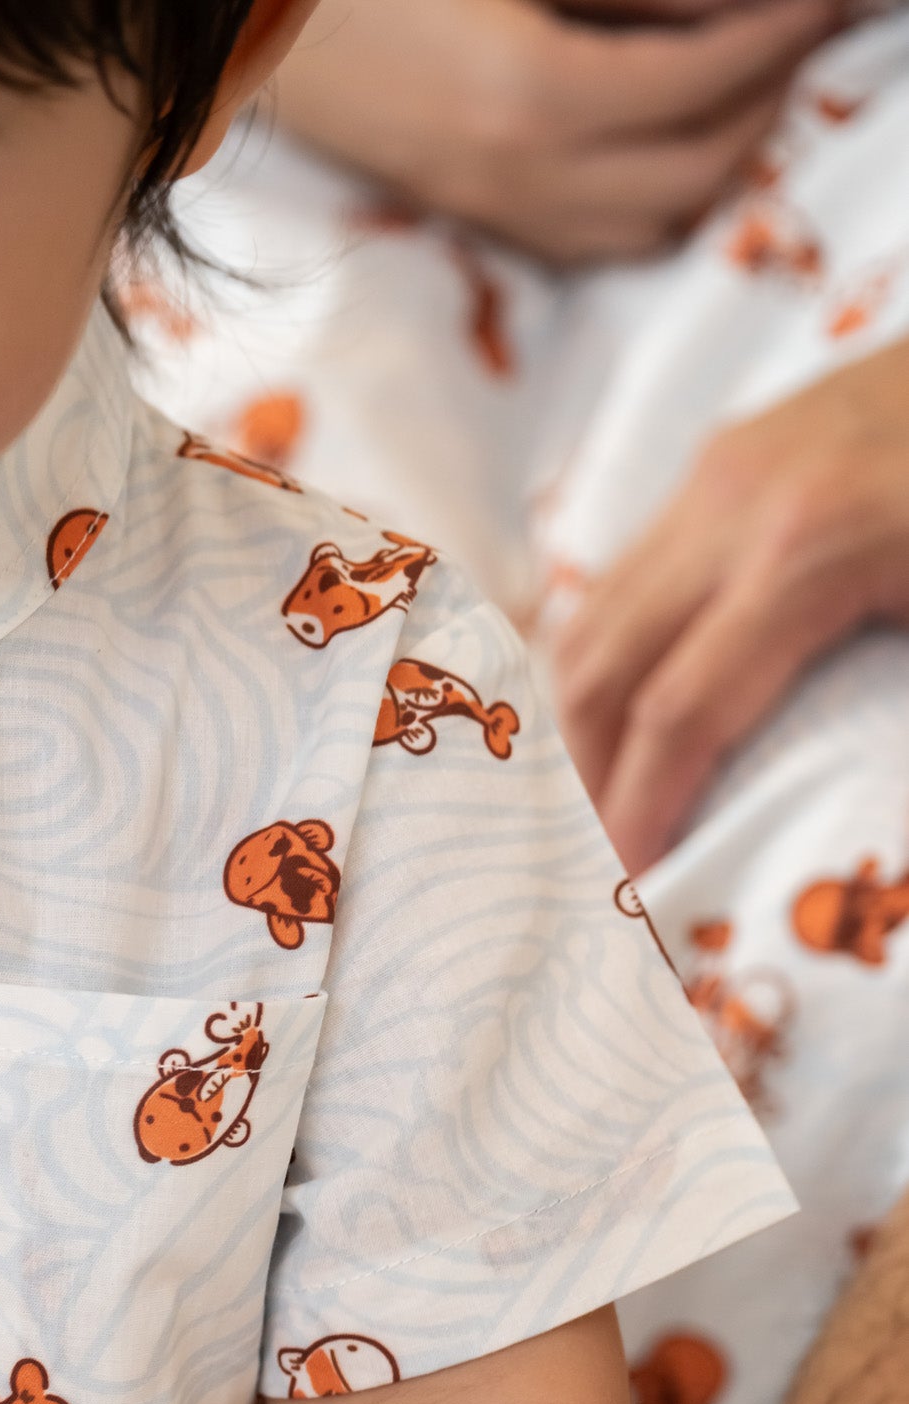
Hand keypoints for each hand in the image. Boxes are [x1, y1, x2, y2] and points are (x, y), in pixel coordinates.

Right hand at [278, 0, 839, 260]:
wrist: (239, 32)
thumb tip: (724, 12)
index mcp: (530, 97)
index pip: (702, 82)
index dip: (780, 36)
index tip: (829, 0)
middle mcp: (517, 176)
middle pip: (694, 174)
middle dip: (766, 105)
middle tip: (802, 37)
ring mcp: (490, 206)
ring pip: (651, 224)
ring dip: (718, 163)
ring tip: (749, 89)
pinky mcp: (468, 211)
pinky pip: (594, 240)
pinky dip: (655, 203)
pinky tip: (669, 144)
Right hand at [553, 337, 908, 871]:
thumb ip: (902, 718)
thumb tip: (874, 855)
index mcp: (810, 550)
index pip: (678, 714)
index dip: (641, 815)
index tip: (630, 896)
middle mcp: (737, 501)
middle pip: (604, 670)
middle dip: (586, 784)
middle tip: (591, 874)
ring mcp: (721, 466)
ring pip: (595, 619)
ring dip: (581, 727)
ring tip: (598, 811)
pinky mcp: (725, 454)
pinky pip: (629, 576)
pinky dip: (610, 661)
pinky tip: (626, 723)